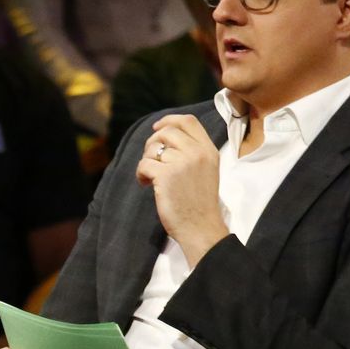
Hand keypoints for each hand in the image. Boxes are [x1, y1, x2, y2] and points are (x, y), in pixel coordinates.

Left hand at [135, 114, 227, 265]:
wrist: (201, 228)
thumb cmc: (200, 204)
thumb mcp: (206, 171)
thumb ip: (192, 152)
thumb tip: (164, 136)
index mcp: (209, 150)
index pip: (188, 121)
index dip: (169, 120)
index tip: (156, 129)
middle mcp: (197, 153)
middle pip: (167, 131)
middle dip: (152, 143)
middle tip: (150, 160)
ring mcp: (182, 163)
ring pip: (153, 148)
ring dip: (146, 160)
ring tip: (150, 177)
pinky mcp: (166, 175)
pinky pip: (144, 163)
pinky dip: (140, 173)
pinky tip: (146, 184)